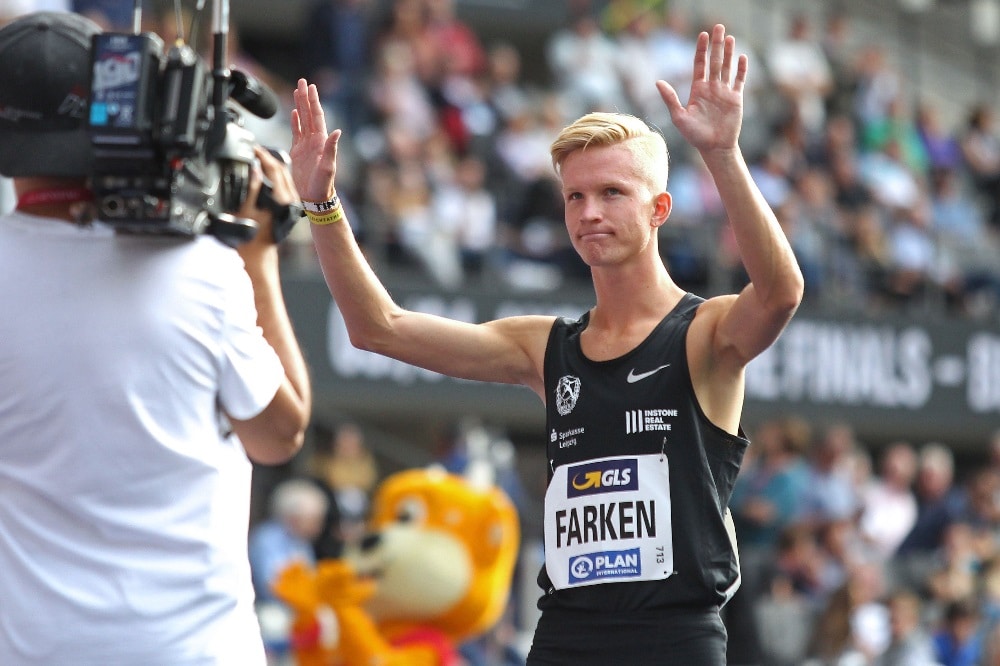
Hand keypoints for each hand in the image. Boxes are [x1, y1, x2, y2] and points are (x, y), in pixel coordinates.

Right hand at [237, 146, 300, 245]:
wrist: (259, 252)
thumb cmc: (250, 235)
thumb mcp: (245, 211)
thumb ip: (251, 188)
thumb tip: (253, 167)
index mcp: (281, 198)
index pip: (274, 167)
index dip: (262, 154)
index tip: (250, 146)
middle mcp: (289, 198)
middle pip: (280, 168)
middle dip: (266, 156)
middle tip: (251, 148)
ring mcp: (290, 201)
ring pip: (282, 174)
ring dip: (269, 163)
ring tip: (254, 156)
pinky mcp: (287, 204)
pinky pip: (282, 182)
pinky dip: (272, 173)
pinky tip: (261, 171)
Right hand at [290, 78, 341, 202]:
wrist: (315, 198)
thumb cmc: (323, 185)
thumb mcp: (328, 167)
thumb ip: (331, 149)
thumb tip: (337, 131)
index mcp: (321, 141)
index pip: (317, 116)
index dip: (313, 101)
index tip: (311, 87)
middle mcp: (315, 141)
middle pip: (309, 114)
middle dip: (305, 97)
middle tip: (302, 82)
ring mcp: (306, 145)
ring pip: (303, 120)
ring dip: (300, 105)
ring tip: (297, 91)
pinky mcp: (298, 152)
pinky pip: (296, 132)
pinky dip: (295, 121)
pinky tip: (294, 113)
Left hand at [655, 24, 745, 154]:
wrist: (714, 148)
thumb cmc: (695, 136)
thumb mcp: (679, 117)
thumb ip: (670, 99)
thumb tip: (657, 82)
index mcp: (698, 89)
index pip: (699, 64)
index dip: (701, 50)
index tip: (702, 35)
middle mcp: (711, 88)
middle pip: (714, 61)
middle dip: (716, 44)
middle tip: (718, 26)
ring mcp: (724, 92)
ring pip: (727, 67)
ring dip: (729, 52)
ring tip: (729, 37)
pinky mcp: (736, 99)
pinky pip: (739, 81)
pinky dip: (741, 70)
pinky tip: (742, 57)